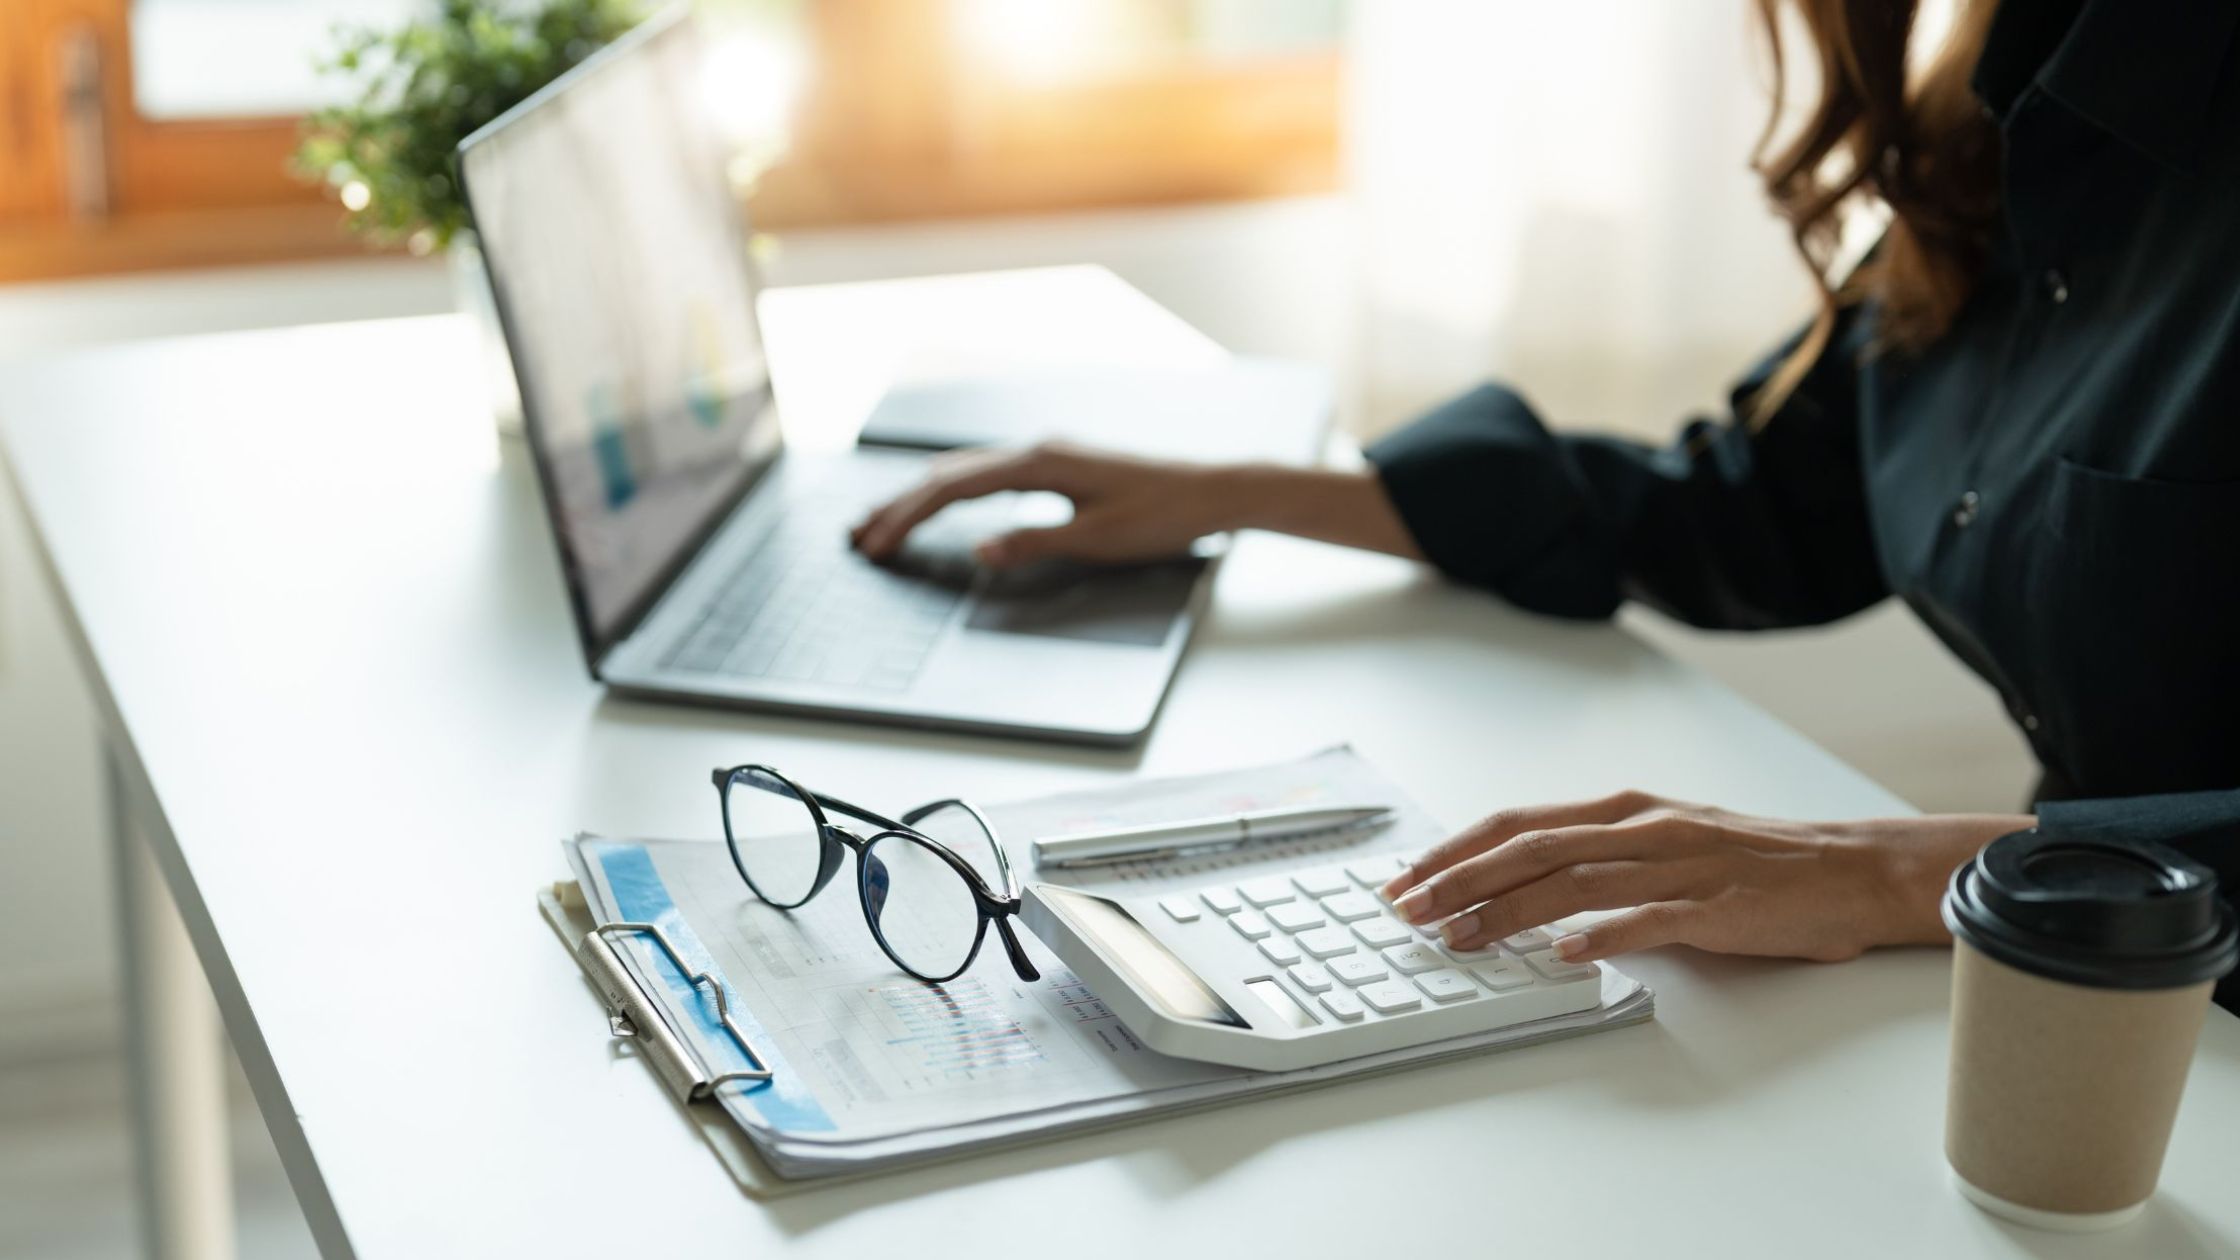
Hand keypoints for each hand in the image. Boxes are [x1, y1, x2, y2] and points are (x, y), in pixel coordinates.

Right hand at [851, 442, 1232, 567]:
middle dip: (902, 505)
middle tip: (862, 536)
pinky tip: (943, 503)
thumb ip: (1034, 542)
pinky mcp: (1060, 464)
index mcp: (1041, 463)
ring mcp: (1049, 453)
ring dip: (923, 497)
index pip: (955, 487)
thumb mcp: (1097, 539)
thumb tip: (980, 551)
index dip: (910, 516)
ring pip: (967, 471)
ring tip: (887, 520)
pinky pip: (990, 474)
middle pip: (950, 474)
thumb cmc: (1162, 515)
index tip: (878, 542)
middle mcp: (1038, 449)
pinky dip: (955, 491)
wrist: (1212, 492)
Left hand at [1379, 790, 2031, 964]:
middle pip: (1530, 848)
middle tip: (1409, 910)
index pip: (1518, 824)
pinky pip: (1650, 920)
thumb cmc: (1756, 863)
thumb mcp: (1664, 843)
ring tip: (1460, 937)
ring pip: (1575, 882)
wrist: (1852, 869)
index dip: (1457, 850)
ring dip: (1508, 912)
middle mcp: (1643, 829)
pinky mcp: (1717, 908)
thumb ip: (1599, 859)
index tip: (1408, 878)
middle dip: (1459, 879)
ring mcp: (1680, 866)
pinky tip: (1564, 955)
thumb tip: (1523, 890)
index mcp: (1625, 811)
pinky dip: (1602, 936)